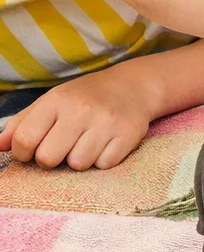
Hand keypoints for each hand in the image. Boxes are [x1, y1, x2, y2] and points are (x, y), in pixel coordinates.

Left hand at [0, 67, 157, 169]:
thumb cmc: (85, 98)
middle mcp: (81, 110)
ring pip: (78, 164)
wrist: (134, 86)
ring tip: (87, 143)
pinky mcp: (129, 135)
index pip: (24, 139)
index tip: (31, 151)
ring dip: (80, 160)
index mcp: (57, 100)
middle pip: (48, 158)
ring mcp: (107, 122)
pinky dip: (103, 159)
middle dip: (51, 159)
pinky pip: (104, 165)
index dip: (22, 153)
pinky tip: (106, 144)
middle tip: (63, 147)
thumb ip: (22, 124)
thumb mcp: (52, 102)